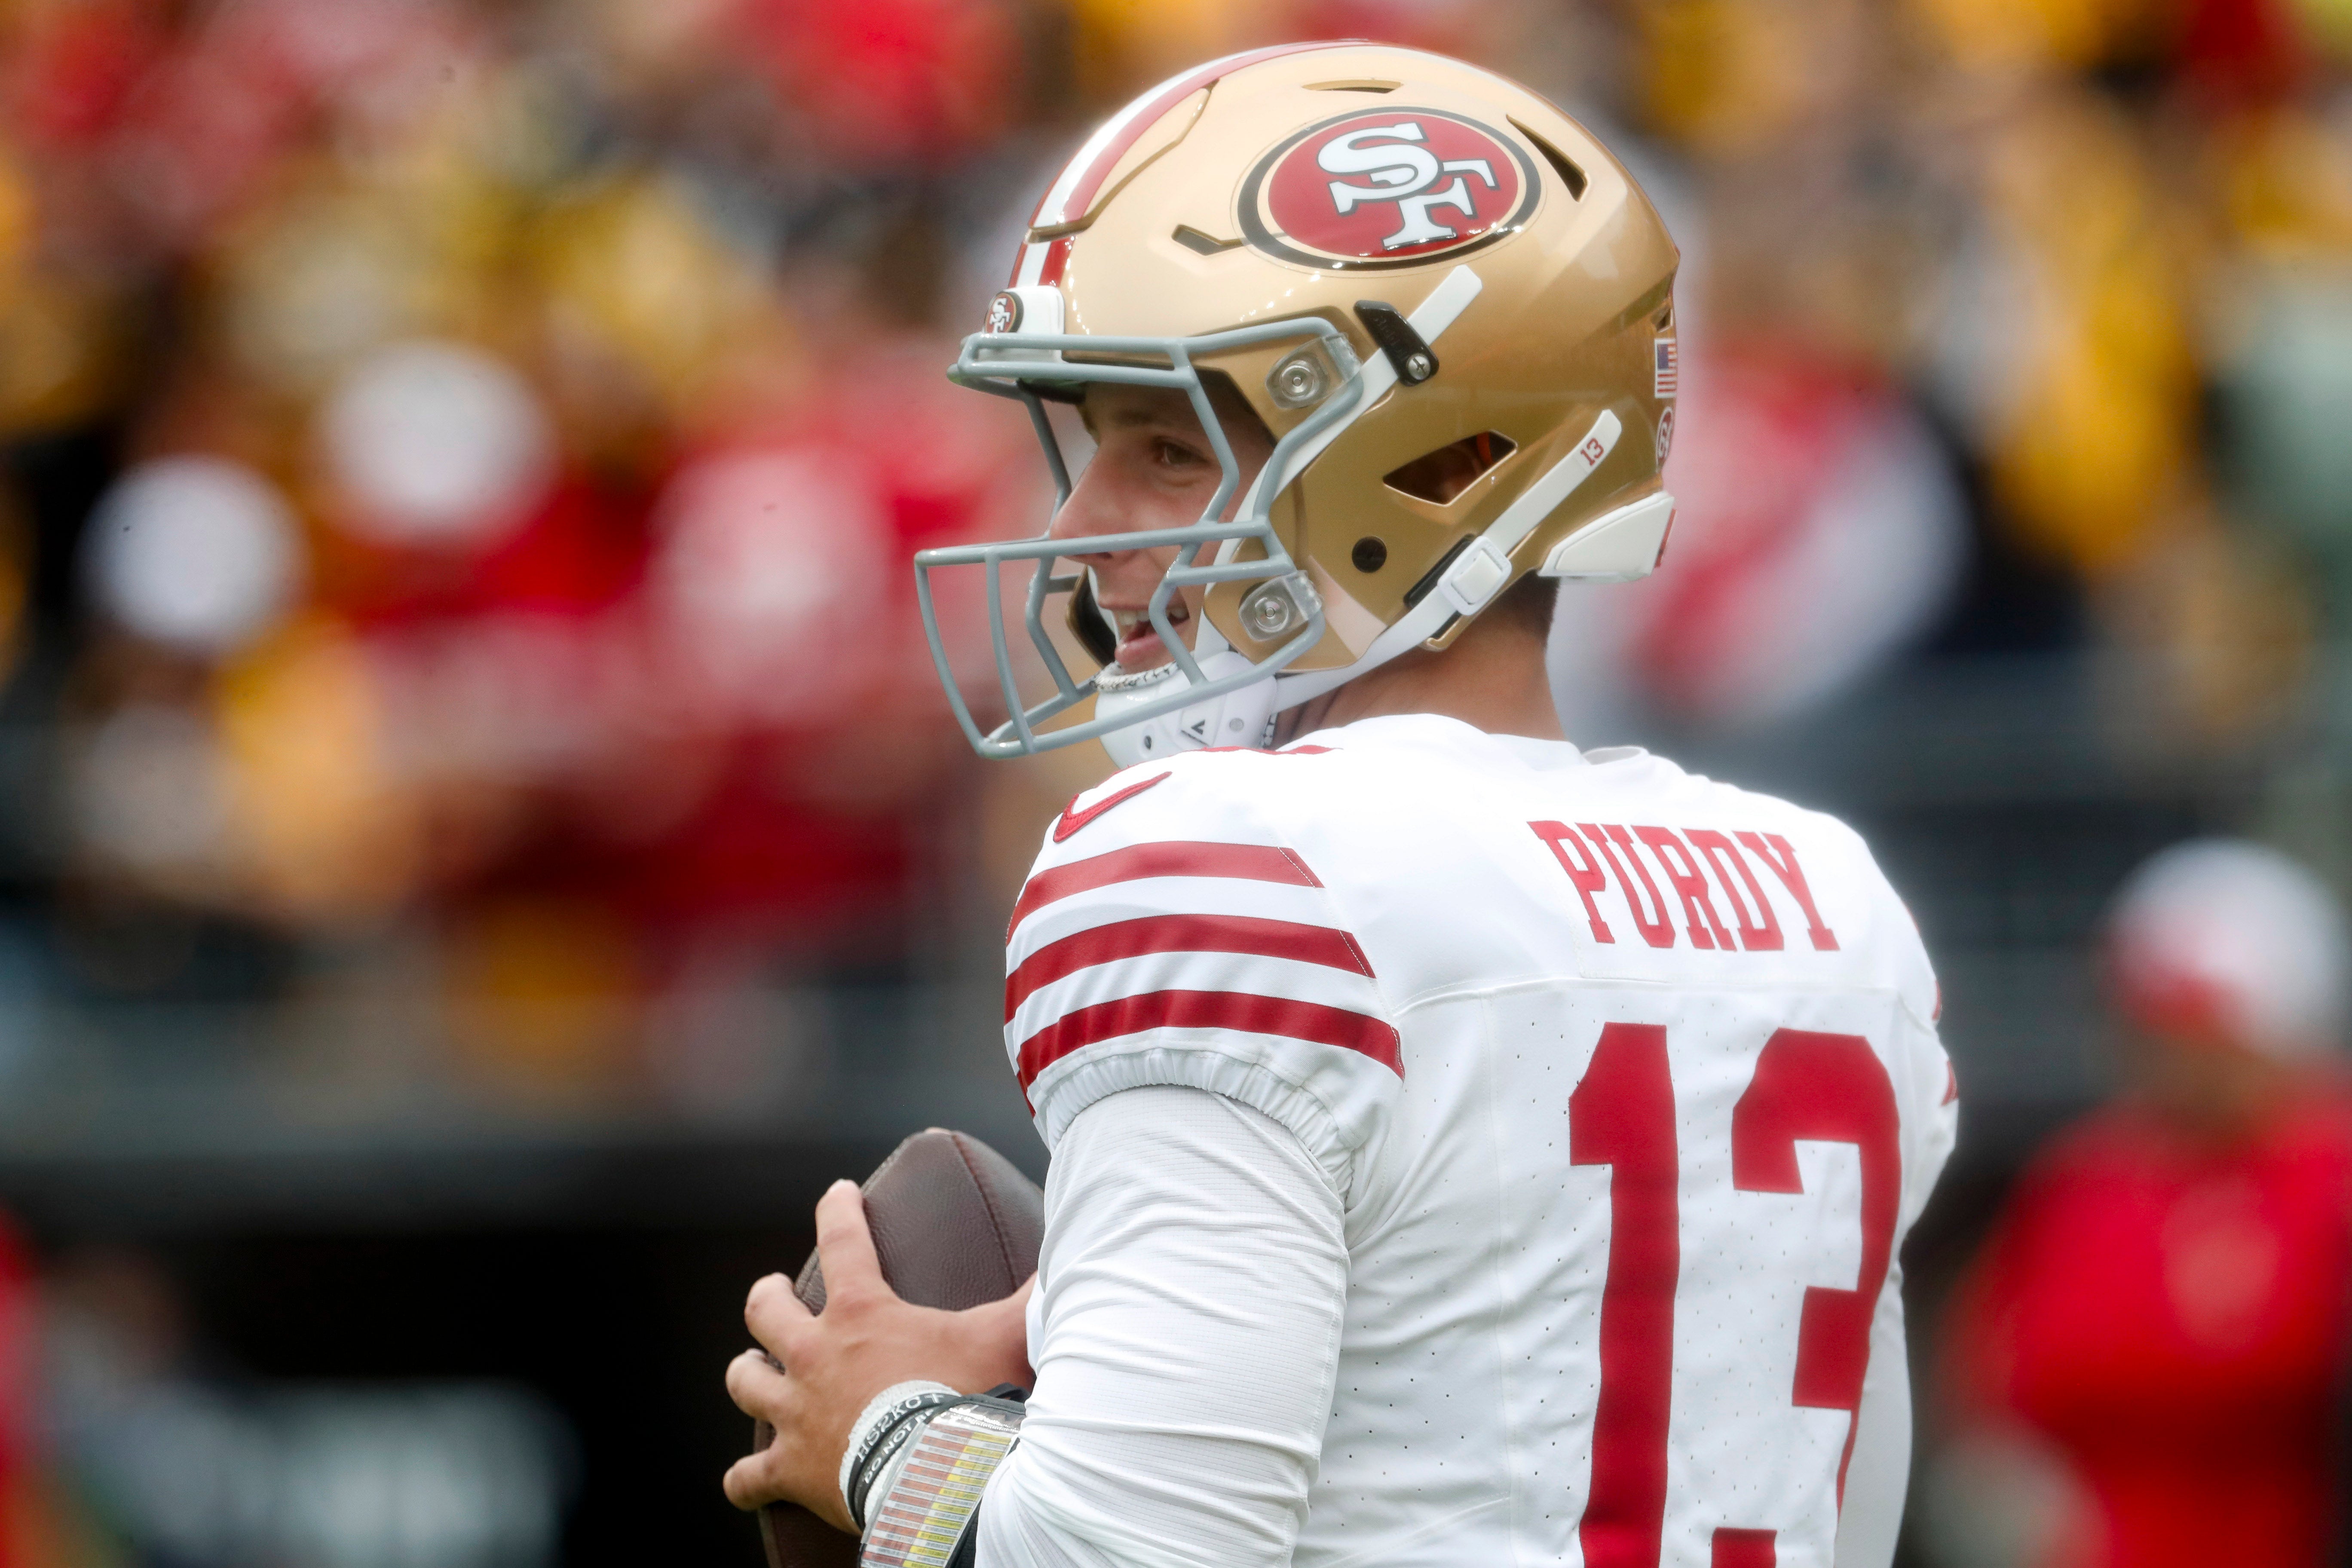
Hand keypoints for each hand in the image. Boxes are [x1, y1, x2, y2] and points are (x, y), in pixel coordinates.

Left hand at [723, 1179, 1036, 1528]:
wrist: (938, 1478)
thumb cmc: (970, 1398)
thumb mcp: (1005, 1336)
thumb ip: (1032, 1296)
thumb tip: (1072, 1255)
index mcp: (861, 1314)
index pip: (842, 1239)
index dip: (838, 1209)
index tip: (837, 1192)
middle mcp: (814, 1355)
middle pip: (766, 1310)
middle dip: (769, 1296)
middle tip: (775, 1291)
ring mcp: (795, 1413)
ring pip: (746, 1383)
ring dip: (747, 1373)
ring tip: (750, 1367)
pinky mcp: (790, 1470)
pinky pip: (748, 1479)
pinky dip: (746, 1483)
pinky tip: (746, 1484)